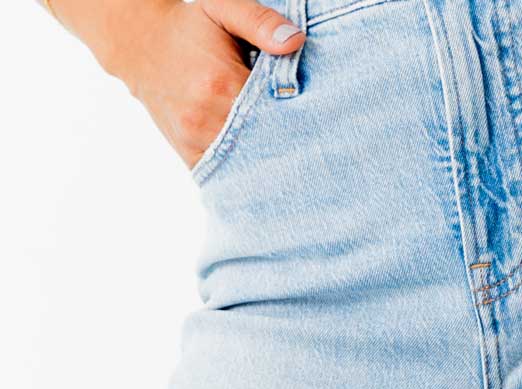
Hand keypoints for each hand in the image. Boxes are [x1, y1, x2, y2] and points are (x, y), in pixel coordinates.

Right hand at [70, 0, 305, 169]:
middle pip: (266, 144)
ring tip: (294, 156)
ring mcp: (196, 141)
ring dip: (272, 161)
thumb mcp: (221, 9)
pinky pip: (228, 175)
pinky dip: (248, 172)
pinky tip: (267, 167)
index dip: (302, 118)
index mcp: (220, 83)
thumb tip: (297, 41)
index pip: (276, 113)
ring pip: (249, 164)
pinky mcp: (190, 156)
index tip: (320, 120)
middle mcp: (206, 118)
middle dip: (290, 144)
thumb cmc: (188, 27)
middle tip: (315, 146)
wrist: (139, 45)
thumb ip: (260, 22)